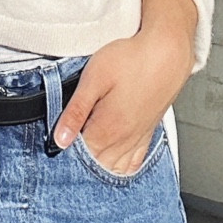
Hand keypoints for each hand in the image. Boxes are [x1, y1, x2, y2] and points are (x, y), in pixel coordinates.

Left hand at [52, 0, 197, 173]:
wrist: (167, 52)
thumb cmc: (131, 59)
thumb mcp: (94, 79)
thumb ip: (76, 111)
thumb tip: (60, 139)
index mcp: (106, 129)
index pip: (78, 156)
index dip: (64, 152)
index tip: (56, 144)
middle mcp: (123, 140)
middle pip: (96, 166)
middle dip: (80, 162)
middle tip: (68, 147)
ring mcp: (137, 138)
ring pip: (114, 169)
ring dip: (99, 167)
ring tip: (87, 156)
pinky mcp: (148, 132)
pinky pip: (134, 163)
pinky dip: (122, 169)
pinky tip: (114, 165)